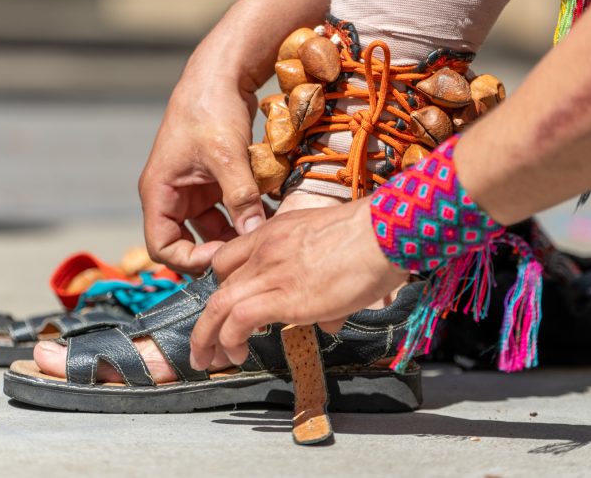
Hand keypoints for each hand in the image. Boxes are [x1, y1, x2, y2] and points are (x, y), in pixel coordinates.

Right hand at [139, 48, 267, 272]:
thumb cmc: (211, 109)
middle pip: (189, 241)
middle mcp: (173, 193)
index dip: (189, 260)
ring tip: (265, 234)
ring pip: (213, 226)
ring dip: (237, 232)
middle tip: (250, 252)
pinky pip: (228, 207)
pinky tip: (271, 214)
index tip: (223, 257)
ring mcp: (193, 186)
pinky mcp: (213, 177)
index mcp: (160, 192)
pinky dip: (246, 213)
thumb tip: (254, 235)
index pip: (161, 247)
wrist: (220, 73)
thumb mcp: (227, 156)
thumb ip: (240, 198)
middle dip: (218, 249)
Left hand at [189, 197, 408, 368]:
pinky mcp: (283, 297)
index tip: (226, 306)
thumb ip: (324, 284)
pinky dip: (229, 340)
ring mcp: (271, 272)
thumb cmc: (374, 237)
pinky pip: (238, 320)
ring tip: (209, 360)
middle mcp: (265, 249)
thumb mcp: (336, 248)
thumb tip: (328, 320)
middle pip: (218, 282)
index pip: (231, 256)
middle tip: (209, 341)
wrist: (383, 233)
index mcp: (276, 231)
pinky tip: (237, 354)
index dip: (224, 284)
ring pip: (218, 305)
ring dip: (208, 337)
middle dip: (209, 316)